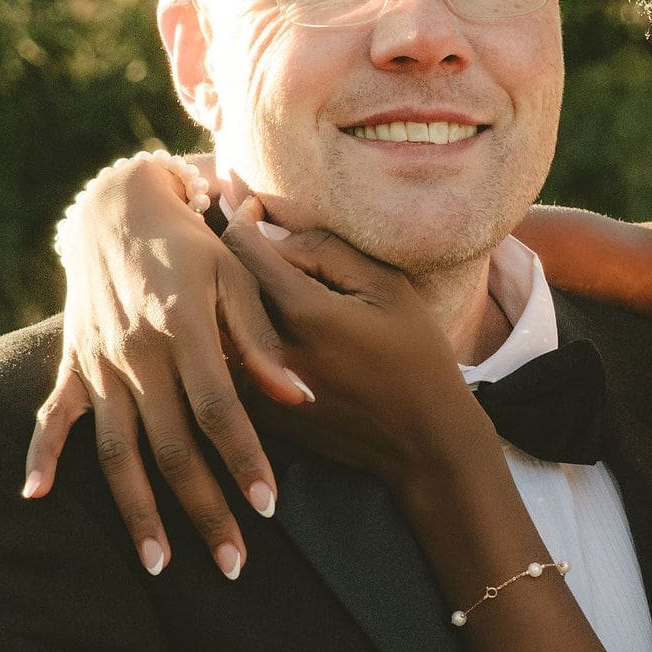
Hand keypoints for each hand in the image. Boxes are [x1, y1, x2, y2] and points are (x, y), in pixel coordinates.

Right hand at [22, 155, 312, 576]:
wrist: (118, 207)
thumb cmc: (193, 244)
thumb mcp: (236, 277)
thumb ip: (263, 341)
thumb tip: (302, 397)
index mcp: (182, 329)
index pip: (219, 410)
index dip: (244, 459)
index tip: (268, 507)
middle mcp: (137, 354)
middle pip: (172, 448)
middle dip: (203, 510)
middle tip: (234, 566)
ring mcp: (100, 364)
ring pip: (118, 451)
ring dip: (138, 511)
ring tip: (159, 566)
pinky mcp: (74, 364)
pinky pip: (55, 416)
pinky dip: (41, 454)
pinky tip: (34, 497)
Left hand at [218, 210, 498, 495]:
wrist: (424, 441)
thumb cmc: (416, 357)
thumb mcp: (387, 287)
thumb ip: (325, 251)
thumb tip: (268, 230)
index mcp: (303, 312)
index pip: (243, 246)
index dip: (246, 218)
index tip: (255, 209)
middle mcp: (270, 351)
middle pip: (228, 284)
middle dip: (241, 259)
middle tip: (260, 242)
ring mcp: (260, 388)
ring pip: (226, 325)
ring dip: (237, 301)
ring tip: (260, 286)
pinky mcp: (260, 415)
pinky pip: (235, 362)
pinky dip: (244, 341)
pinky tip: (272, 334)